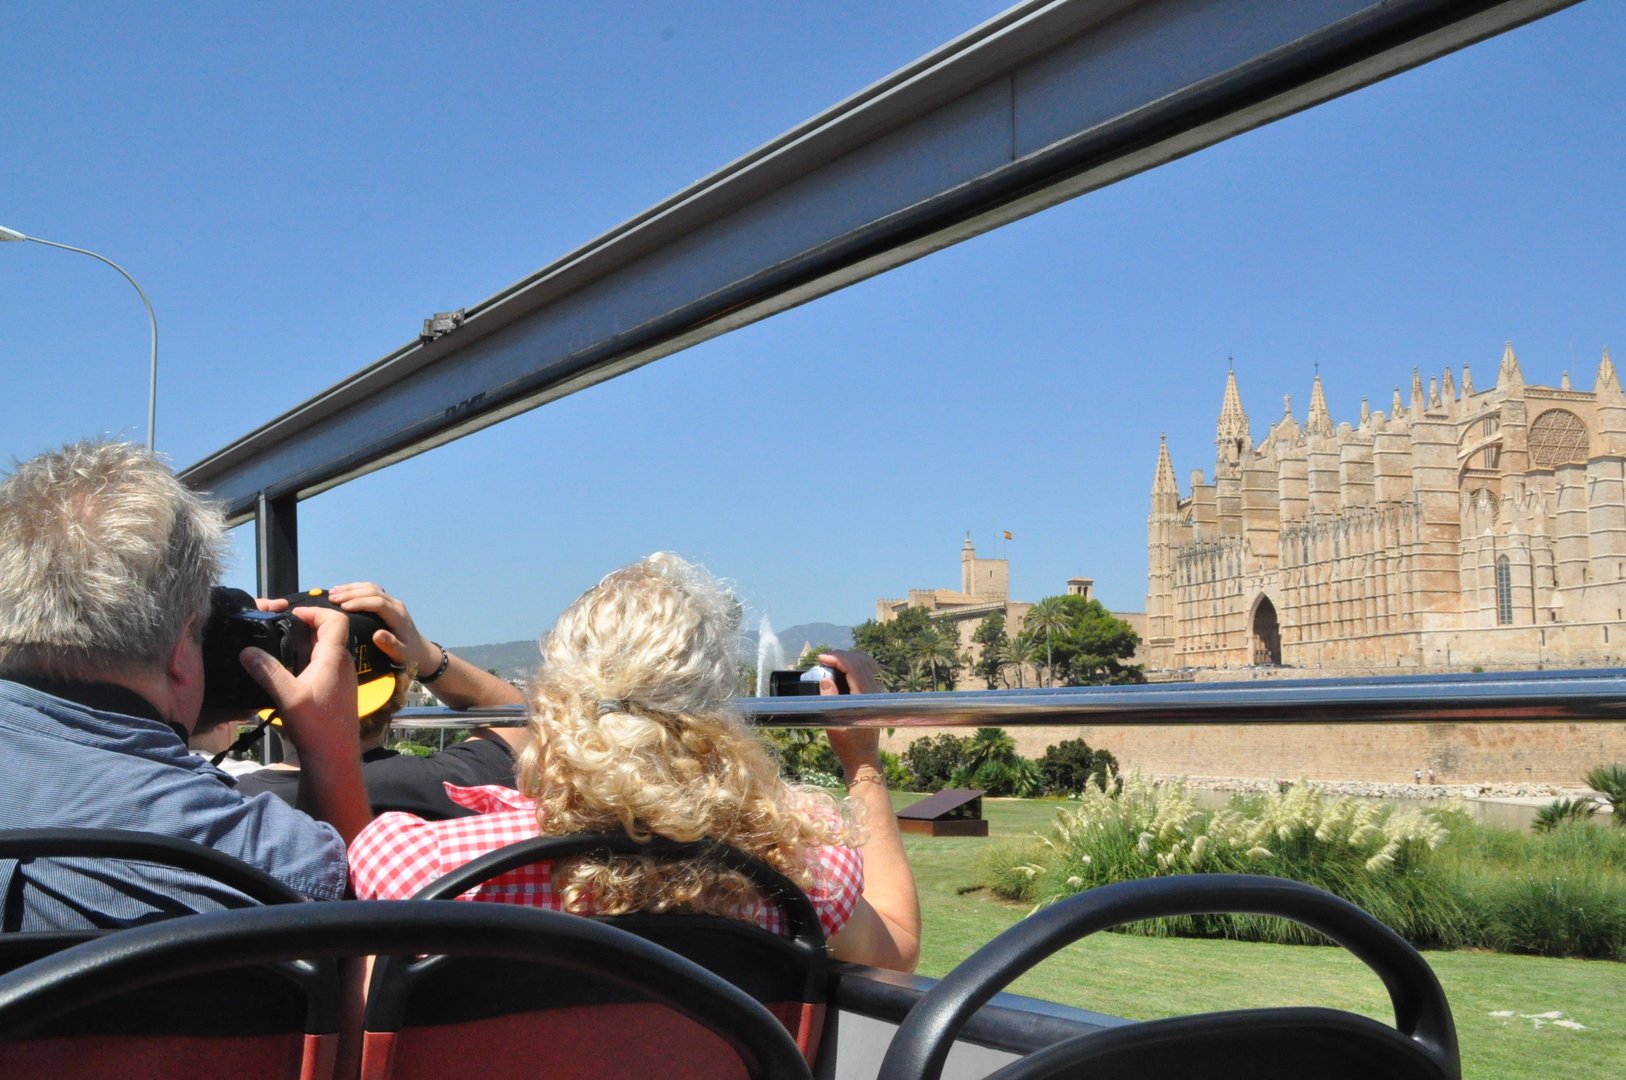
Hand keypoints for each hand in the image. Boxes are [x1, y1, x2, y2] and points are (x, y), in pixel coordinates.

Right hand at [238, 605, 359, 752]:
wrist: (335, 757)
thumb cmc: (316, 727)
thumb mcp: (288, 697)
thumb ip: (267, 671)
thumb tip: (246, 650)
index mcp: (335, 658)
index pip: (336, 620)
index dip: (315, 611)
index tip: (292, 614)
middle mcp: (342, 664)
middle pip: (330, 632)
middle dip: (306, 625)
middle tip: (279, 628)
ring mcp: (342, 678)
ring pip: (326, 649)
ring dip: (305, 643)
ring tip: (279, 646)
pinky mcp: (336, 690)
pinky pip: (324, 665)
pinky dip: (307, 659)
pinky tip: (288, 670)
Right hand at [325, 582, 438, 675]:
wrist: (419, 650)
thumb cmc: (408, 654)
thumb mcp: (401, 654)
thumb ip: (391, 645)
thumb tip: (377, 635)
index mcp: (398, 616)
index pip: (378, 603)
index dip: (361, 603)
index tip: (343, 607)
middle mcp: (395, 605)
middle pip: (373, 592)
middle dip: (351, 593)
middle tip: (332, 599)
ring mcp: (391, 602)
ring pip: (370, 588)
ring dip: (351, 588)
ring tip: (332, 592)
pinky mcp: (386, 602)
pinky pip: (370, 590)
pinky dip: (355, 589)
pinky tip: (341, 591)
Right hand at [819, 651, 882, 773]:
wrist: (863, 757)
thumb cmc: (847, 744)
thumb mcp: (833, 725)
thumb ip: (829, 701)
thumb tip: (825, 679)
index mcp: (865, 698)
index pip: (854, 667)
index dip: (837, 658)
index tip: (821, 657)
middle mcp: (875, 692)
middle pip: (861, 661)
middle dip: (841, 655)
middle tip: (824, 658)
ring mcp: (879, 692)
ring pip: (868, 663)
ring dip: (850, 657)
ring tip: (833, 660)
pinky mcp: (878, 695)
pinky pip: (871, 670)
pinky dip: (858, 663)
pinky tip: (846, 666)